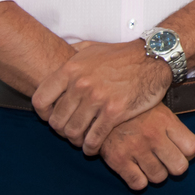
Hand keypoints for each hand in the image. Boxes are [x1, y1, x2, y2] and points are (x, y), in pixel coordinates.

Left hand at [33, 39, 171, 154]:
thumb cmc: (122, 54)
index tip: (51, 118)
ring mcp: (98, 99)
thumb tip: (59, 53)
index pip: (41, 100)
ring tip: (81, 140)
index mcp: (71, 69)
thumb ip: (72, 53)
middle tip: (69, 131)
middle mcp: (81, 85)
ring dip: (75, 140)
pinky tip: (93, 146)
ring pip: (73, 132)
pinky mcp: (115, 112)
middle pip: (56, 120)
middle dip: (61, 130)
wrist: (154, 58)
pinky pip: (94, 138)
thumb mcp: (92, 47)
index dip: (43, 114)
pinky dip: (91, 147)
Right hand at [100, 104, 194, 190]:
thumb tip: (189, 148)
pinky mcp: (118, 160)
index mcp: (166, 121)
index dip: (189, 153)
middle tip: (166, 160)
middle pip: (179, 167)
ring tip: (149, 162)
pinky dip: (139, 181)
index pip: (192, 147)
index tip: (182, 152)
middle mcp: (153, 136)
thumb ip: (172, 125)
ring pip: (159, 177)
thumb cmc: (134, 110)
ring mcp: (136, 149)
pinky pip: (138, 183)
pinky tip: (136, 170)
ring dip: (156, 173)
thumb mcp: (157, 107)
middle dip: (175, 166)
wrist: (101, 107)